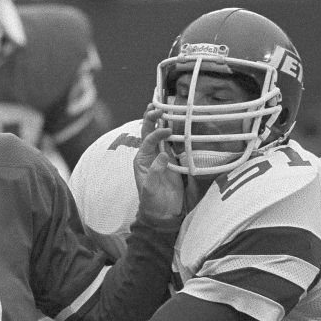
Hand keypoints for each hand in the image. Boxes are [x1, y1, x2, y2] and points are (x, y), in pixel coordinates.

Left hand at [132, 106, 185, 223]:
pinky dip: (175, 132)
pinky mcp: (173, 160)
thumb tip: (164, 155)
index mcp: (141, 160)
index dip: (156, 133)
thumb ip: (155, 172)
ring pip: (160, 135)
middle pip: (149, 132)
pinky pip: (173, 143)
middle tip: (159, 107)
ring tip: (164, 106)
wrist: (162, 213)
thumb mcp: (150, 188)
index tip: (167, 130)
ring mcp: (162, 156)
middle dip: (152, 118)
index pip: (147, 140)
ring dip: (162, 121)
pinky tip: (178, 122)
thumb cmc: (152, 202)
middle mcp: (150, 155)